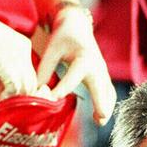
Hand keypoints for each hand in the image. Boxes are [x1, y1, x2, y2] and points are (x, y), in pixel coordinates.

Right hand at [0, 4, 36, 94]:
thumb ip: (1, 63)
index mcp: (24, 45)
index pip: (27, 71)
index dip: (13, 80)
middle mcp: (26, 53)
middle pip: (30, 81)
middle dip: (16, 91)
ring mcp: (20, 62)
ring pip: (26, 89)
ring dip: (11, 96)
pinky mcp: (10, 70)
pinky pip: (14, 92)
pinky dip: (4, 97)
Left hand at [35, 5, 116, 124]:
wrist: (78, 25)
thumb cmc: (64, 36)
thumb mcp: (53, 48)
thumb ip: (46, 68)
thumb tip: (37, 90)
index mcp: (83, 57)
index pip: (72, 77)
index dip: (63, 89)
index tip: (53, 99)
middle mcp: (97, 65)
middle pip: (100, 86)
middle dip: (100, 102)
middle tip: (100, 117)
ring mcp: (102, 71)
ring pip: (108, 91)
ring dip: (106, 106)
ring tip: (99, 122)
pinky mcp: (103, 76)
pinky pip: (109, 91)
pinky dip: (107, 104)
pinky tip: (99, 118)